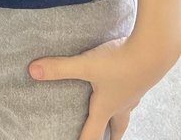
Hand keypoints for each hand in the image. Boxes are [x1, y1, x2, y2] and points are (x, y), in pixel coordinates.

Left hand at [29, 33, 175, 139]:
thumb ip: (59, 68)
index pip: (92, 132)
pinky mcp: (141, 79)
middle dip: (110, 137)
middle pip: (116, 128)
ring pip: (127, 112)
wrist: (152, 52)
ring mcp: (133, 93)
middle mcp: (121, 104)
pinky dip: (127, 97)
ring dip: (120, 119)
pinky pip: (133, 94)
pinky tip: (126, 85)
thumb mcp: (85, 64)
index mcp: (106, 107)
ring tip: (116, 117)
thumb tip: (32, 71)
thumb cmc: (118, 62)